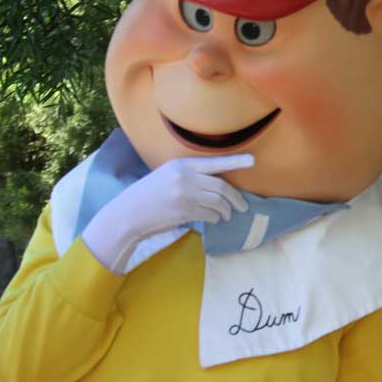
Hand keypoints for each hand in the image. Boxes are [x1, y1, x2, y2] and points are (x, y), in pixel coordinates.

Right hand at [82, 153, 253, 273]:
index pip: (214, 162)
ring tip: (226, 215)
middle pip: (221, 186)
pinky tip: (213, 220)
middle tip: (243, 206)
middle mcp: (184, 177)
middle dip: (236, 198)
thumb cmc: (149, 196)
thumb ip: (189, 176)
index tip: (253, 161)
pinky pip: (209, 214)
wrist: (128, 214)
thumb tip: (216, 185)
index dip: (236, 161)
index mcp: (181, 164)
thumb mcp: (167, 177)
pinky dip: (215, 218)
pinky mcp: (184, 212)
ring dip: (226, 210)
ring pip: (218, 202)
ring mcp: (184, 195)